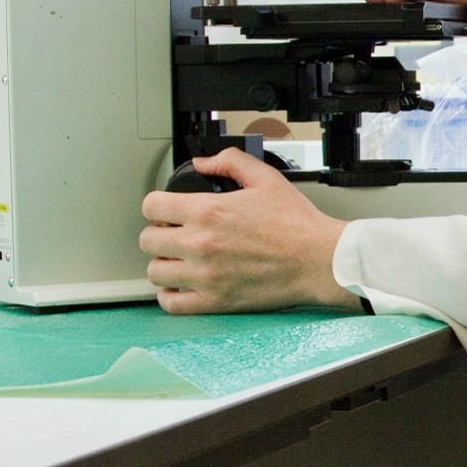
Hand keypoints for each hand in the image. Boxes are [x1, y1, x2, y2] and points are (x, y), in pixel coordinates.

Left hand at [139, 149, 361, 315]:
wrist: (318, 259)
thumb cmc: (297, 223)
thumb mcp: (265, 178)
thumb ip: (230, 162)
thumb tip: (202, 163)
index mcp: (208, 211)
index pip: (151, 206)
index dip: (158, 205)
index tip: (166, 210)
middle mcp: (200, 243)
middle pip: (148, 240)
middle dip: (159, 233)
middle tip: (175, 234)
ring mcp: (204, 275)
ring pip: (155, 272)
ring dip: (164, 263)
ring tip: (179, 260)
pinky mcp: (214, 301)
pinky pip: (171, 303)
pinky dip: (170, 295)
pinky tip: (182, 285)